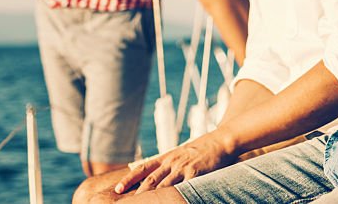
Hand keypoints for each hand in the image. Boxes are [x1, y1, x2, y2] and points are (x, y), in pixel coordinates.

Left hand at [114, 132, 232, 193]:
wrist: (220, 140)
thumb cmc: (201, 148)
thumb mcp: (180, 152)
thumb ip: (167, 163)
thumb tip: (152, 171)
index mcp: (166, 157)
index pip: (143, 168)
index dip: (129, 179)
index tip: (118, 189)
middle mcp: (172, 161)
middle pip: (150, 180)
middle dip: (137, 193)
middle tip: (126, 203)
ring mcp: (183, 167)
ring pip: (163, 186)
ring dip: (153, 197)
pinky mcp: (195, 172)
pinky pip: (183, 188)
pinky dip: (176, 196)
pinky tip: (171, 202)